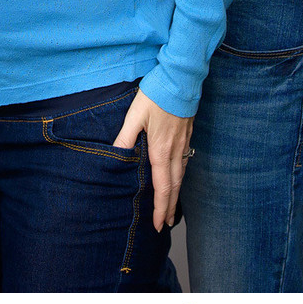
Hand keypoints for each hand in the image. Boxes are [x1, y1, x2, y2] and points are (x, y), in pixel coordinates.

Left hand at [113, 88, 192, 231]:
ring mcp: (184, 143)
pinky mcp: (187, 135)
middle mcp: (175, 151)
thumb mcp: (135, 115)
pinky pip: (185, 163)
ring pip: (181, 175)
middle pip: (174, 186)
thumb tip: (114, 156)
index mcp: (161, 150)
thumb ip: (125, 138)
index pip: (162, 187)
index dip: (160, 207)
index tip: (157, 224)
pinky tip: (176, 178)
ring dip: (176, 194)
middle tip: (166, 224)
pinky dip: (180, 177)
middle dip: (170, 207)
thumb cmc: (157, 95)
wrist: (181, 79)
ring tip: (171, 208)